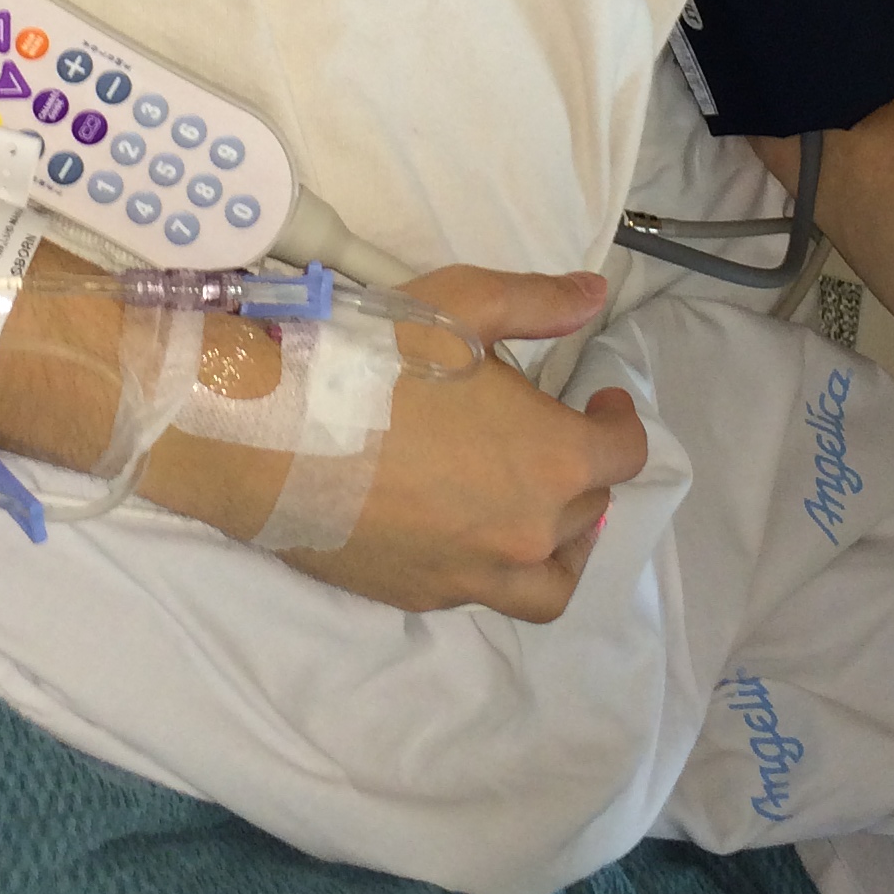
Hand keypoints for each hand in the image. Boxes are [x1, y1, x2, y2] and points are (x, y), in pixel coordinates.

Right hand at [282, 267, 647, 621]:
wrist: (270, 432)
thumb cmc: (372, 359)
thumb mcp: (462, 304)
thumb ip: (540, 302)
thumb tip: (596, 297)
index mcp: (552, 460)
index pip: (624, 454)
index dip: (618, 420)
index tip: (598, 400)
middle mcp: (527, 532)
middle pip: (586, 510)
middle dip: (578, 469)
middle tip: (540, 434)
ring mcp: (475, 575)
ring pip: (550, 579)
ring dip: (558, 544)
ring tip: (534, 510)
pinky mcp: (423, 596)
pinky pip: (484, 592)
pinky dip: (492, 564)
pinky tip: (461, 525)